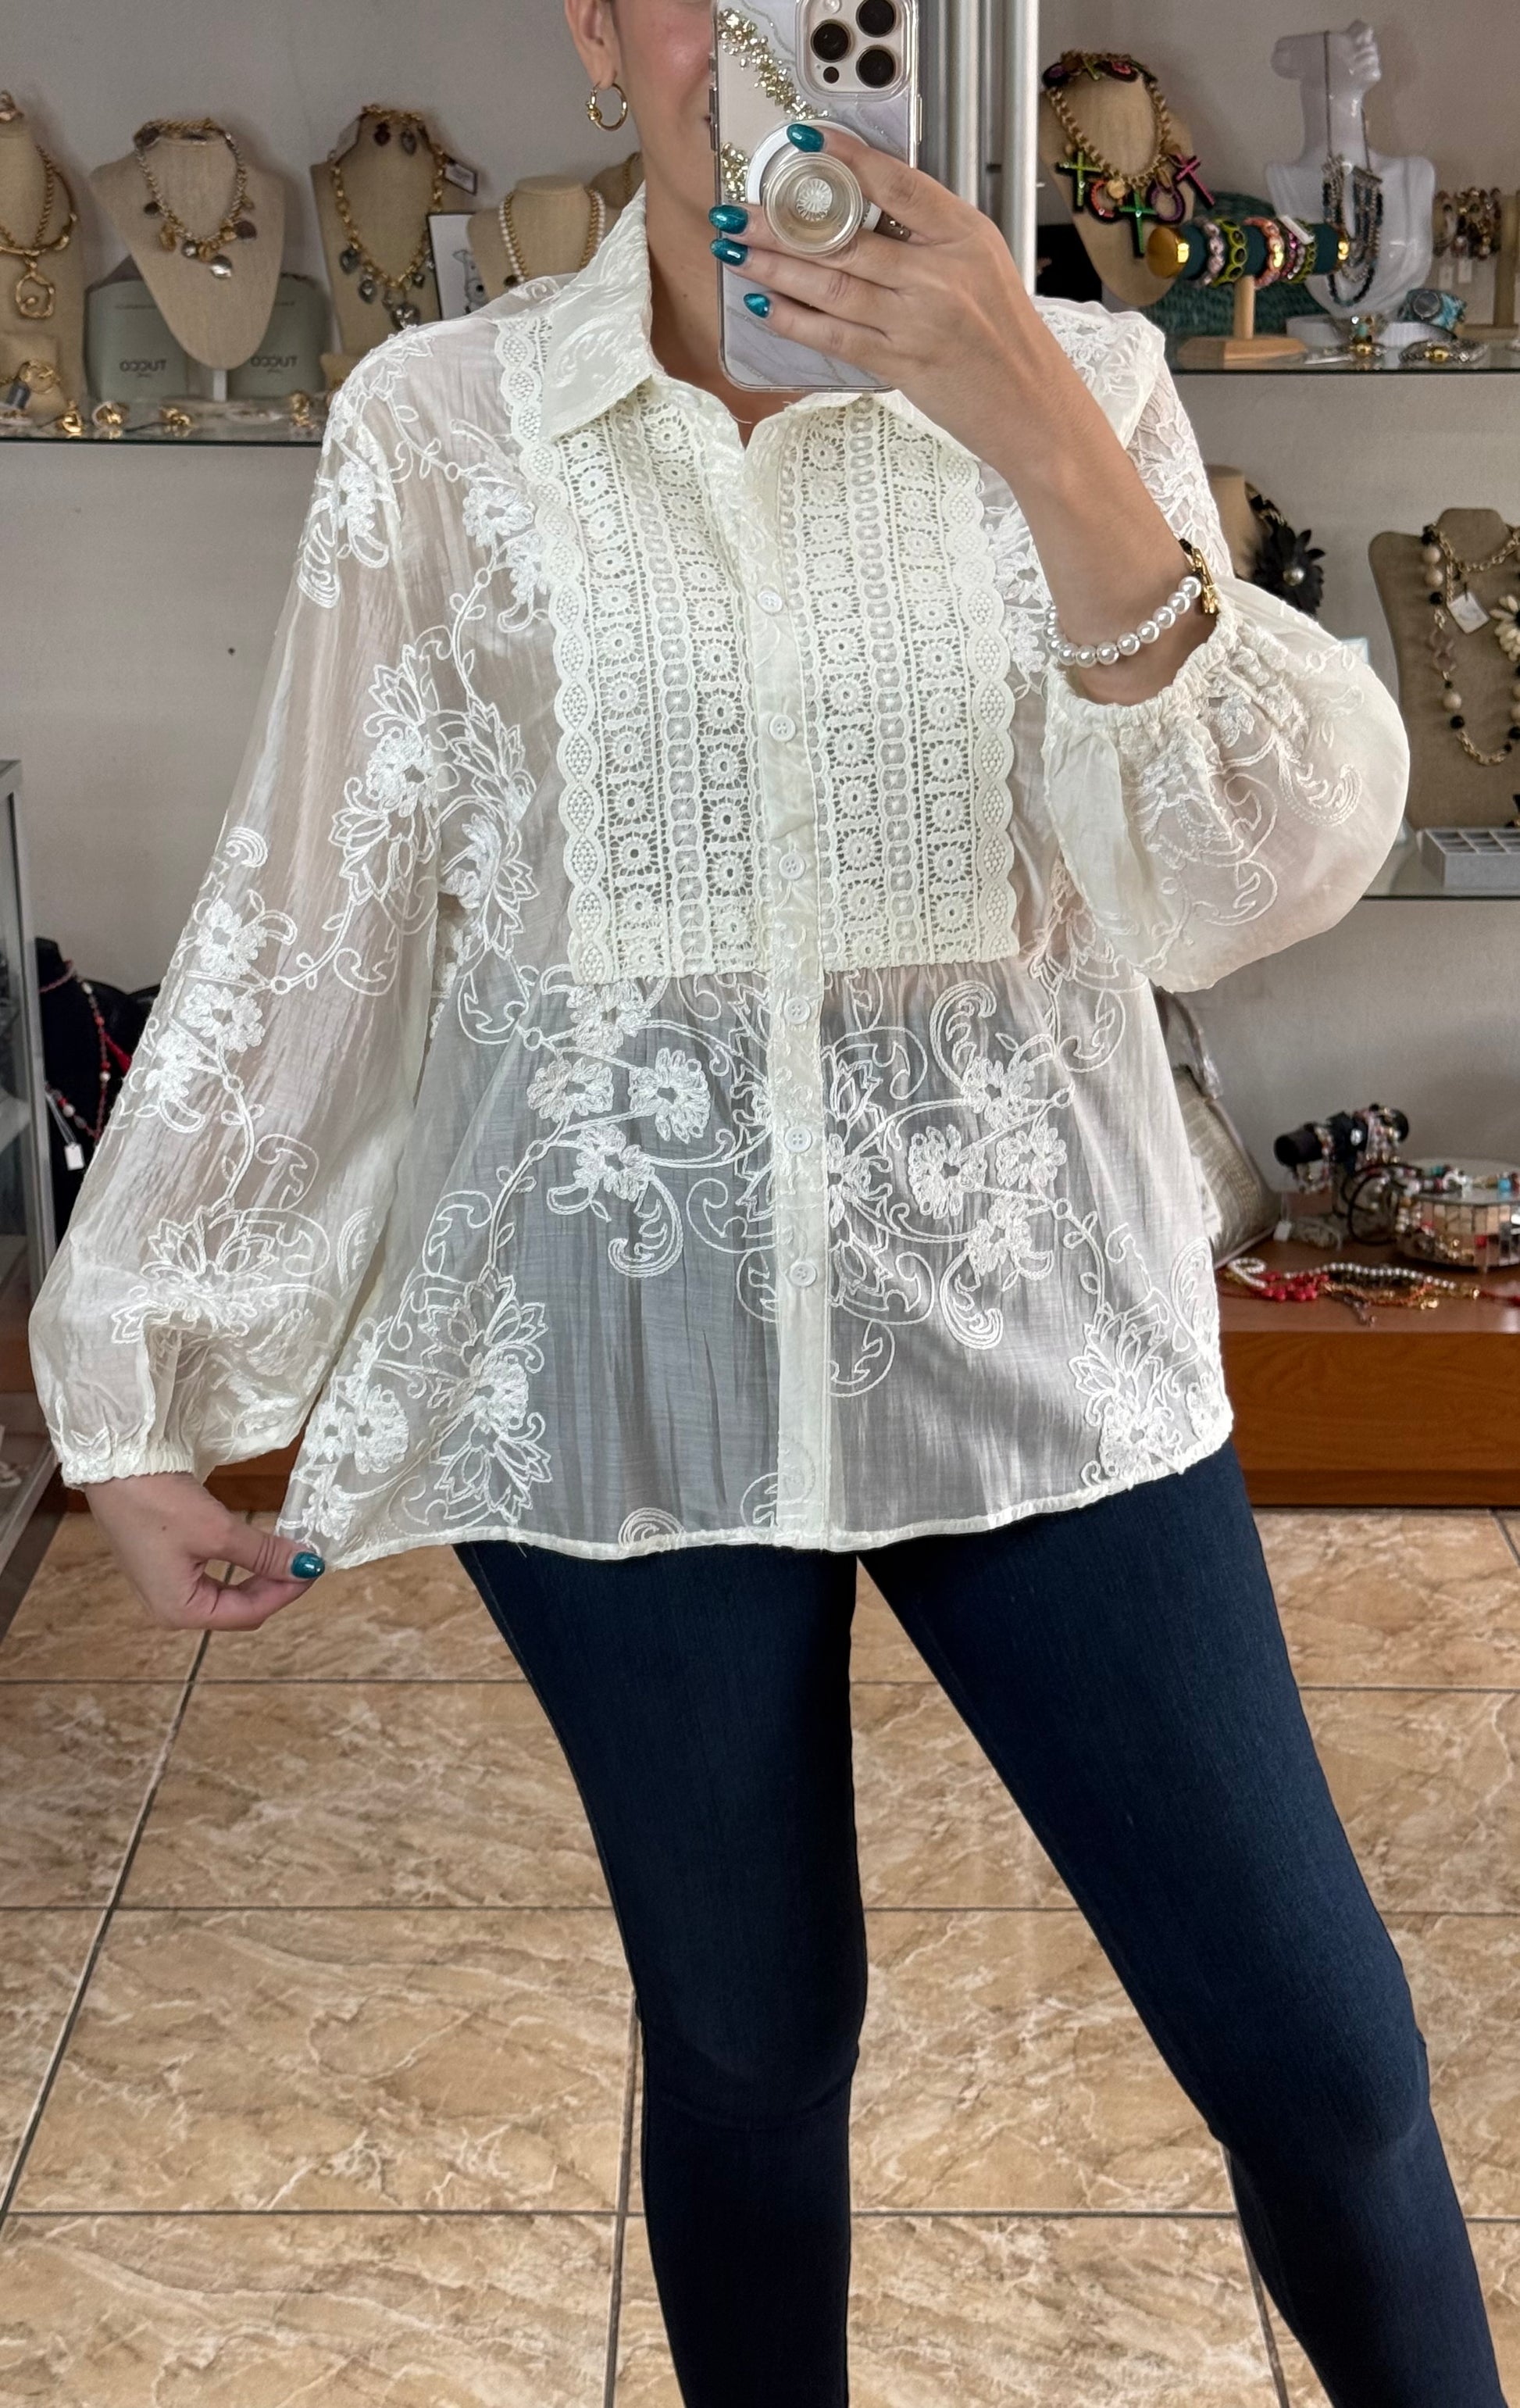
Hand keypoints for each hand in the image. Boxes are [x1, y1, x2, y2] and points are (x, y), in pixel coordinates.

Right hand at [81, 1471, 325, 1630]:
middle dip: (274, 1586)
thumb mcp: (218, 1531)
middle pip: (238, 1608)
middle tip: (305, 1559)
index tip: (315, 1566)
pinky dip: (239, 1565)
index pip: (249, 1614)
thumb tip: (306, 1565)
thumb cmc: (158, 1503)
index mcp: (180, 1611)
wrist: (113, 1467)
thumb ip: (264, 1554)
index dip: (287, 1591)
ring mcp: (165, 1587)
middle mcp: (171, 1608)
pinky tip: (256, 1550)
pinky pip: (212, 1576)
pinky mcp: (165, 1565)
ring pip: (227, 1593)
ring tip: (287, 1554)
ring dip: (259, 1575)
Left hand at [722, 122, 1039, 462]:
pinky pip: (836, 337)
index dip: (847, 160)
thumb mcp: (982, 267)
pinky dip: (795, 321)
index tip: (805, 143)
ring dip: (775, 267)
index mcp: (964, 236)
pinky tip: (764, 306)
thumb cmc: (1006, 339)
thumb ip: (932, 238)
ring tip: (734, 252)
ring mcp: (918, 320)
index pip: (897, 184)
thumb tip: (867, 215)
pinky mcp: (903, 364)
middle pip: (846, 238)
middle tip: (735, 212)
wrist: (1033, 408)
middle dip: (780, 223)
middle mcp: (940, 274)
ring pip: (832, 285)